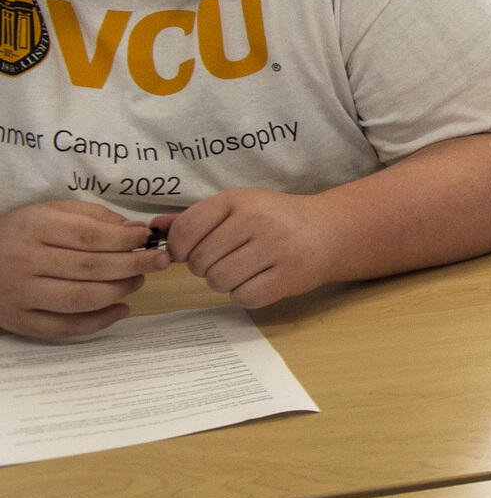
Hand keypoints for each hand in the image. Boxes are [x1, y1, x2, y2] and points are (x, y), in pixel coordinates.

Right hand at [0, 200, 168, 339]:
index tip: (147, 237)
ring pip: (82, 299)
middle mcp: (25, 261)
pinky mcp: (20, 321)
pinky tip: (121, 309)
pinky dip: (99, 322)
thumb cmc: (21, 234)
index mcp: (33, 228)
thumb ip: (92, 216)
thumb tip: (133, 229)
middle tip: (158, 261)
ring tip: (139, 280)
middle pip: (91, 268)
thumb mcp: (50, 212)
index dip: (125, 238)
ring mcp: (20, 295)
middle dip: (134, 265)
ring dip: (120, 291)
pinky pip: (65, 327)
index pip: (89, 236)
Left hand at [164, 187, 339, 308]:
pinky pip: (244, 297)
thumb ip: (196, 218)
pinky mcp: (289, 276)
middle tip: (224, 260)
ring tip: (240, 271)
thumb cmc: (276, 219)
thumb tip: (153, 228)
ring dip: (223, 283)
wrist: (329, 230)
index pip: (186, 230)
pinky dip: (244, 295)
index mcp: (239, 200)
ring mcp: (276, 249)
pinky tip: (256, 281)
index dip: (179, 249)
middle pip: (200, 261)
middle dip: (205, 268)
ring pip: (219, 281)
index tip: (190, 252)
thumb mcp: (239, 206)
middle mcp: (257, 220)